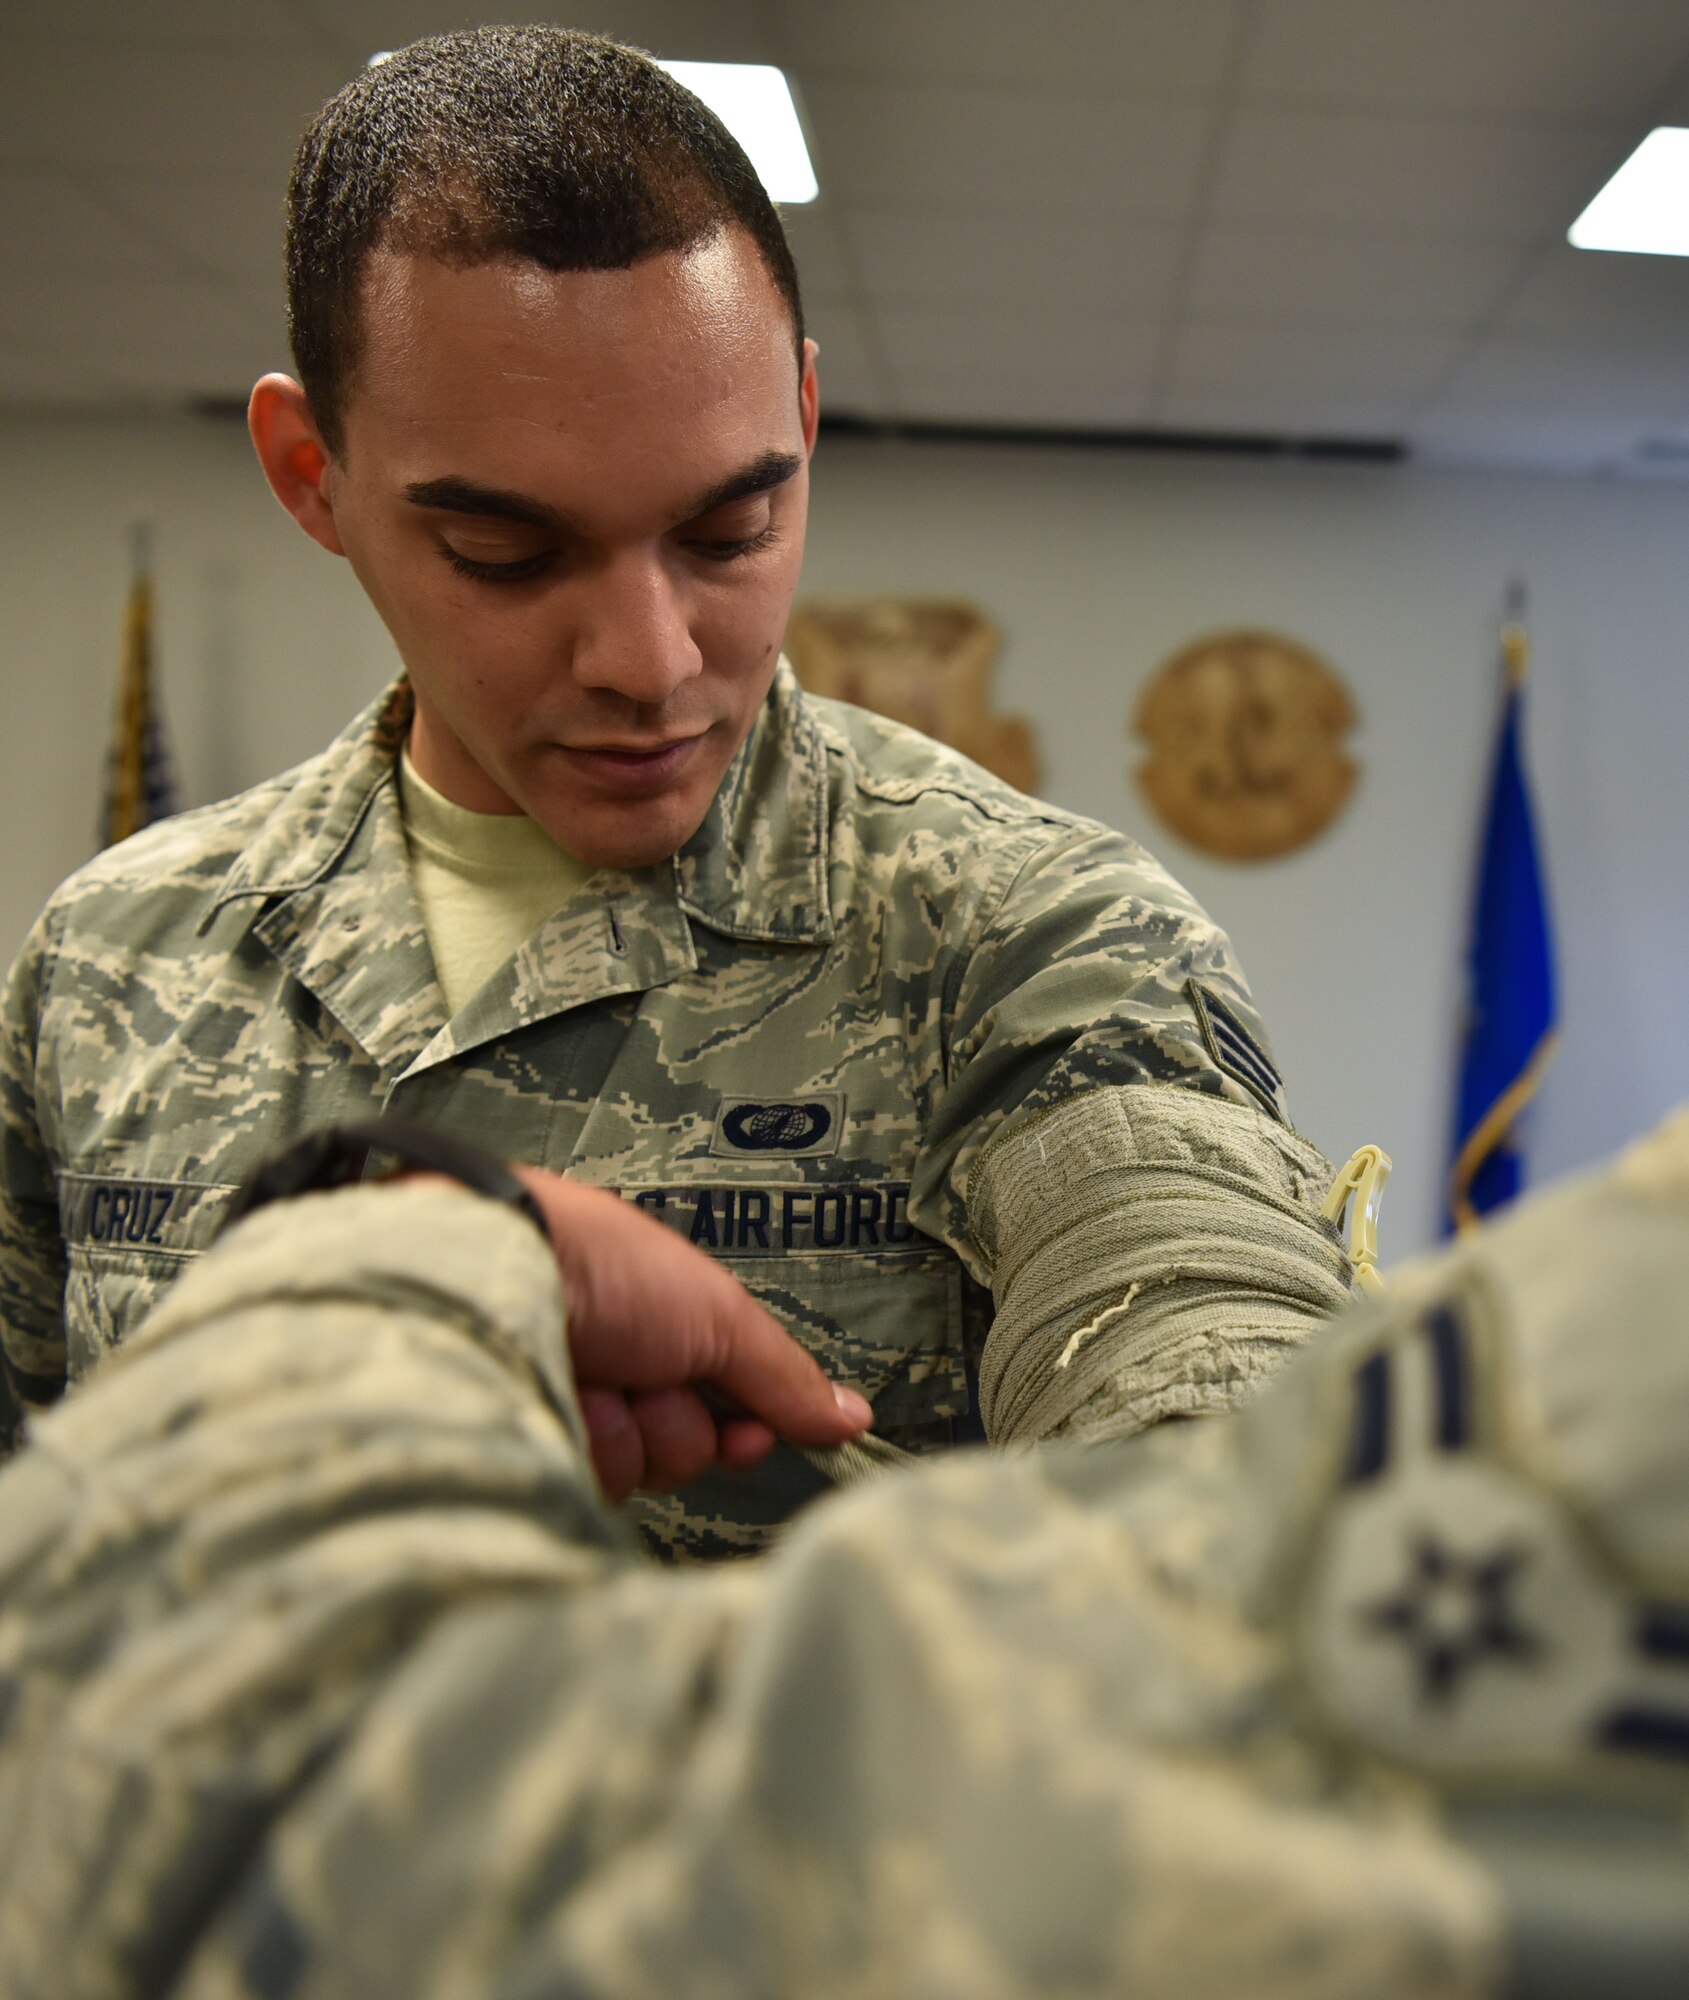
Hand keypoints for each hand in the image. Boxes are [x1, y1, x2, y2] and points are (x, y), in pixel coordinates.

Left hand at [514, 1168, 872, 1500]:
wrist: (499, 1269)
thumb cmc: (609, 1267)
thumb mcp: (719, 1316)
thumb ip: (785, 1377)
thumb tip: (854, 1418)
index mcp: (662, 1324)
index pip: (724, 1405)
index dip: (742, 1426)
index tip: (749, 1432)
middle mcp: (617, 1365)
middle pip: (683, 1446)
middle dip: (679, 1425)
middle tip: (654, 1383)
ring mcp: (568, 1403)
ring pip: (635, 1469)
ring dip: (630, 1431)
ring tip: (598, 1381)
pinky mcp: (527, 1440)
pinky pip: (584, 1478)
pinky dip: (586, 1441)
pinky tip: (562, 1400)